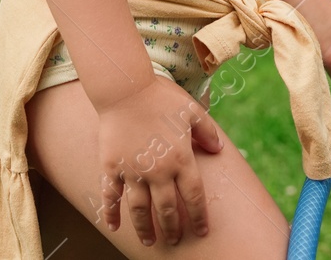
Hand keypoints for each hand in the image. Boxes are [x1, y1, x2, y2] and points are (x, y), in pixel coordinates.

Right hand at [94, 75, 222, 247]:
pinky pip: (111, 196)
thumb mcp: (191, 111)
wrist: (125, 89)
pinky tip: (112, 227)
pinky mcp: (112, 167)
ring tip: (149, 242)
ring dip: (145, 229)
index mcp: (181, 159)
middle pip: (168, 209)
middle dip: (172, 229)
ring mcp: (133, 171)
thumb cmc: (160, 97)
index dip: (199, 216)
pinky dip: (111, 213)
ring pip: (140, 210)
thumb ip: (207, 131)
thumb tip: (219, 149)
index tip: (202, 231)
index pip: (194, 196)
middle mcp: (159, 171)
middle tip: (174, 241)